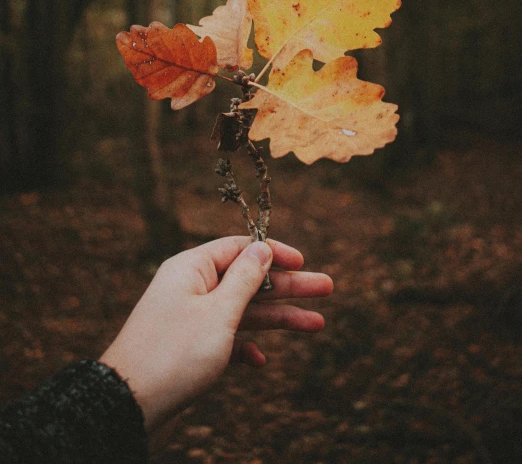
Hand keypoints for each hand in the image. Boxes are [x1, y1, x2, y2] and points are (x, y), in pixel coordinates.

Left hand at [99, 236, 332, 431]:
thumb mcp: (218, 313)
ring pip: (242, 311)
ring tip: (317, 324)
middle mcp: (191, 287)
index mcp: (192, 268)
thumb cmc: (174, 354)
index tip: (304, 260)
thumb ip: (245, 279)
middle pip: (248, 280)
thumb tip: (263, 248)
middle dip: (288, 287)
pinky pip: (225, 339)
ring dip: (278, 317)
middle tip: (327, 288)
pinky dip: (244, 347)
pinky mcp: (189, 347)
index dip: (274, 253)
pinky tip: (260, 361)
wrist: (128, 405)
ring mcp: (191, 318)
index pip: (240, 248)